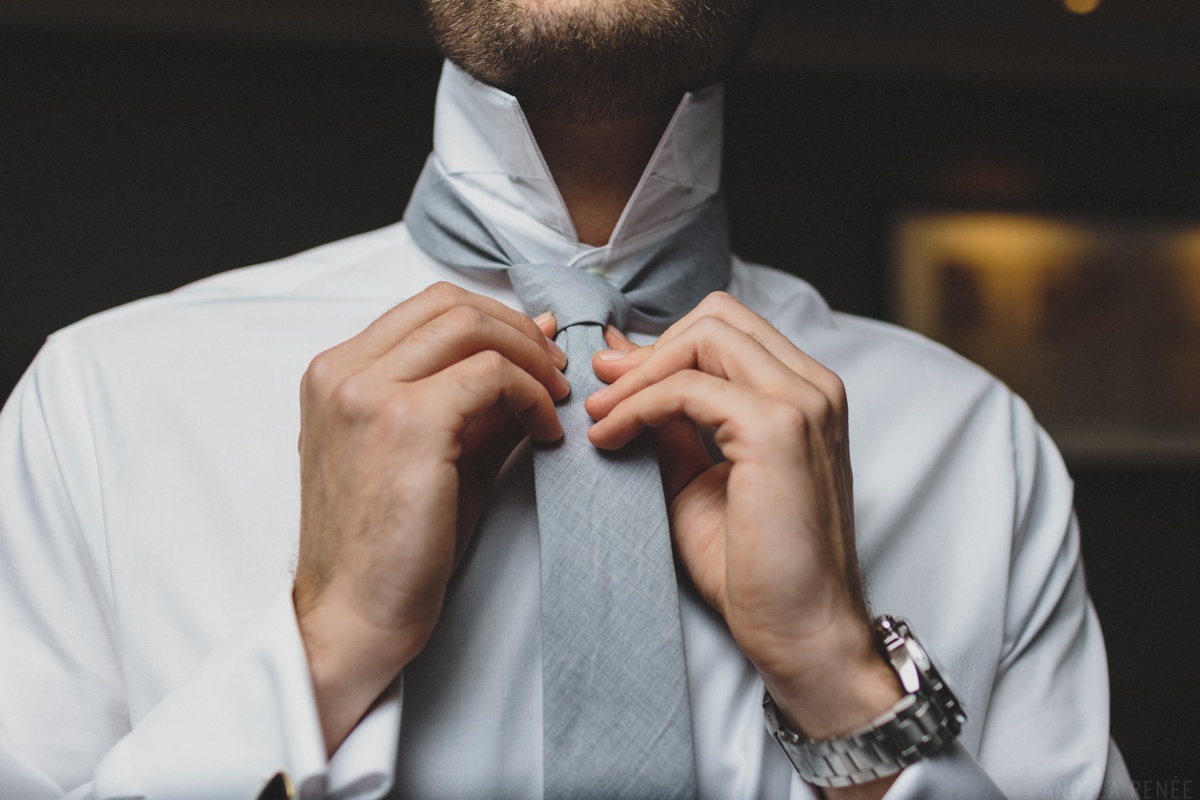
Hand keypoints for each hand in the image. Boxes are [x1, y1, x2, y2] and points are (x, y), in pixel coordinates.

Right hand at [293, 282, 567, 752]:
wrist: (355, 616)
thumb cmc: (392, 546)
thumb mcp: (435, 452)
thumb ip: (477, 396)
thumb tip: (538, 340)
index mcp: (337, 373)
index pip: (428, 308)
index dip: (495, 321)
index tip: (537, 354)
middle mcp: (342, 372)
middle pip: (450, 304)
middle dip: (517, 329)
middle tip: (557, 371)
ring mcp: (367, 393)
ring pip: (471, 327)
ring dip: (529, 356)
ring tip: (557, 399)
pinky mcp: (407, 422)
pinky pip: (491, 375)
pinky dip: (531, 395)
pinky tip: (547, 432)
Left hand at [586, 292, 902, 793]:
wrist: (799, 630)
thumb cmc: (754, 566)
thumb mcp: (698, 475)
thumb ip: (669, 420)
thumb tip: (618, 367)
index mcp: (802, 393)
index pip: (726, 327)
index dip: (661, 346)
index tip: (610, 379)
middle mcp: (812, 386)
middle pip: (716, 317)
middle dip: (648, 350)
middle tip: (602, 393)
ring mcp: (802, 403)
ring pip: (705, 336)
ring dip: (638, 373)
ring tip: (599, 416)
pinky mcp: (777, 429)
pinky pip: (689, 388)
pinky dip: (639, 405)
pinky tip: (610, 438)